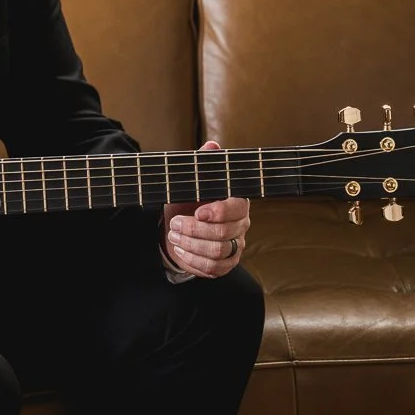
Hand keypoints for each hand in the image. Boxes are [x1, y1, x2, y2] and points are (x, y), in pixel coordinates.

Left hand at [161, 140, 250, 278]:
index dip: (218, 212)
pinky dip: (193, 260)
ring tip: (174, 235)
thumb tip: (212, 145)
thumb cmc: (188, 200)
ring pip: (217, 252)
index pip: (236, 209)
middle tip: (174, 223)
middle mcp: (240, 225)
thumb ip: (202, 165)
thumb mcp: (191, 181)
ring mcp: (235, 246)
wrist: (179, 225)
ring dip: (191, 244)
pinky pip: (213, 268)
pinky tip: (180, 250)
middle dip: (194, 230)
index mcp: (236, 203)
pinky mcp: (226, 264)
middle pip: (224, 234)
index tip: (197, 212)